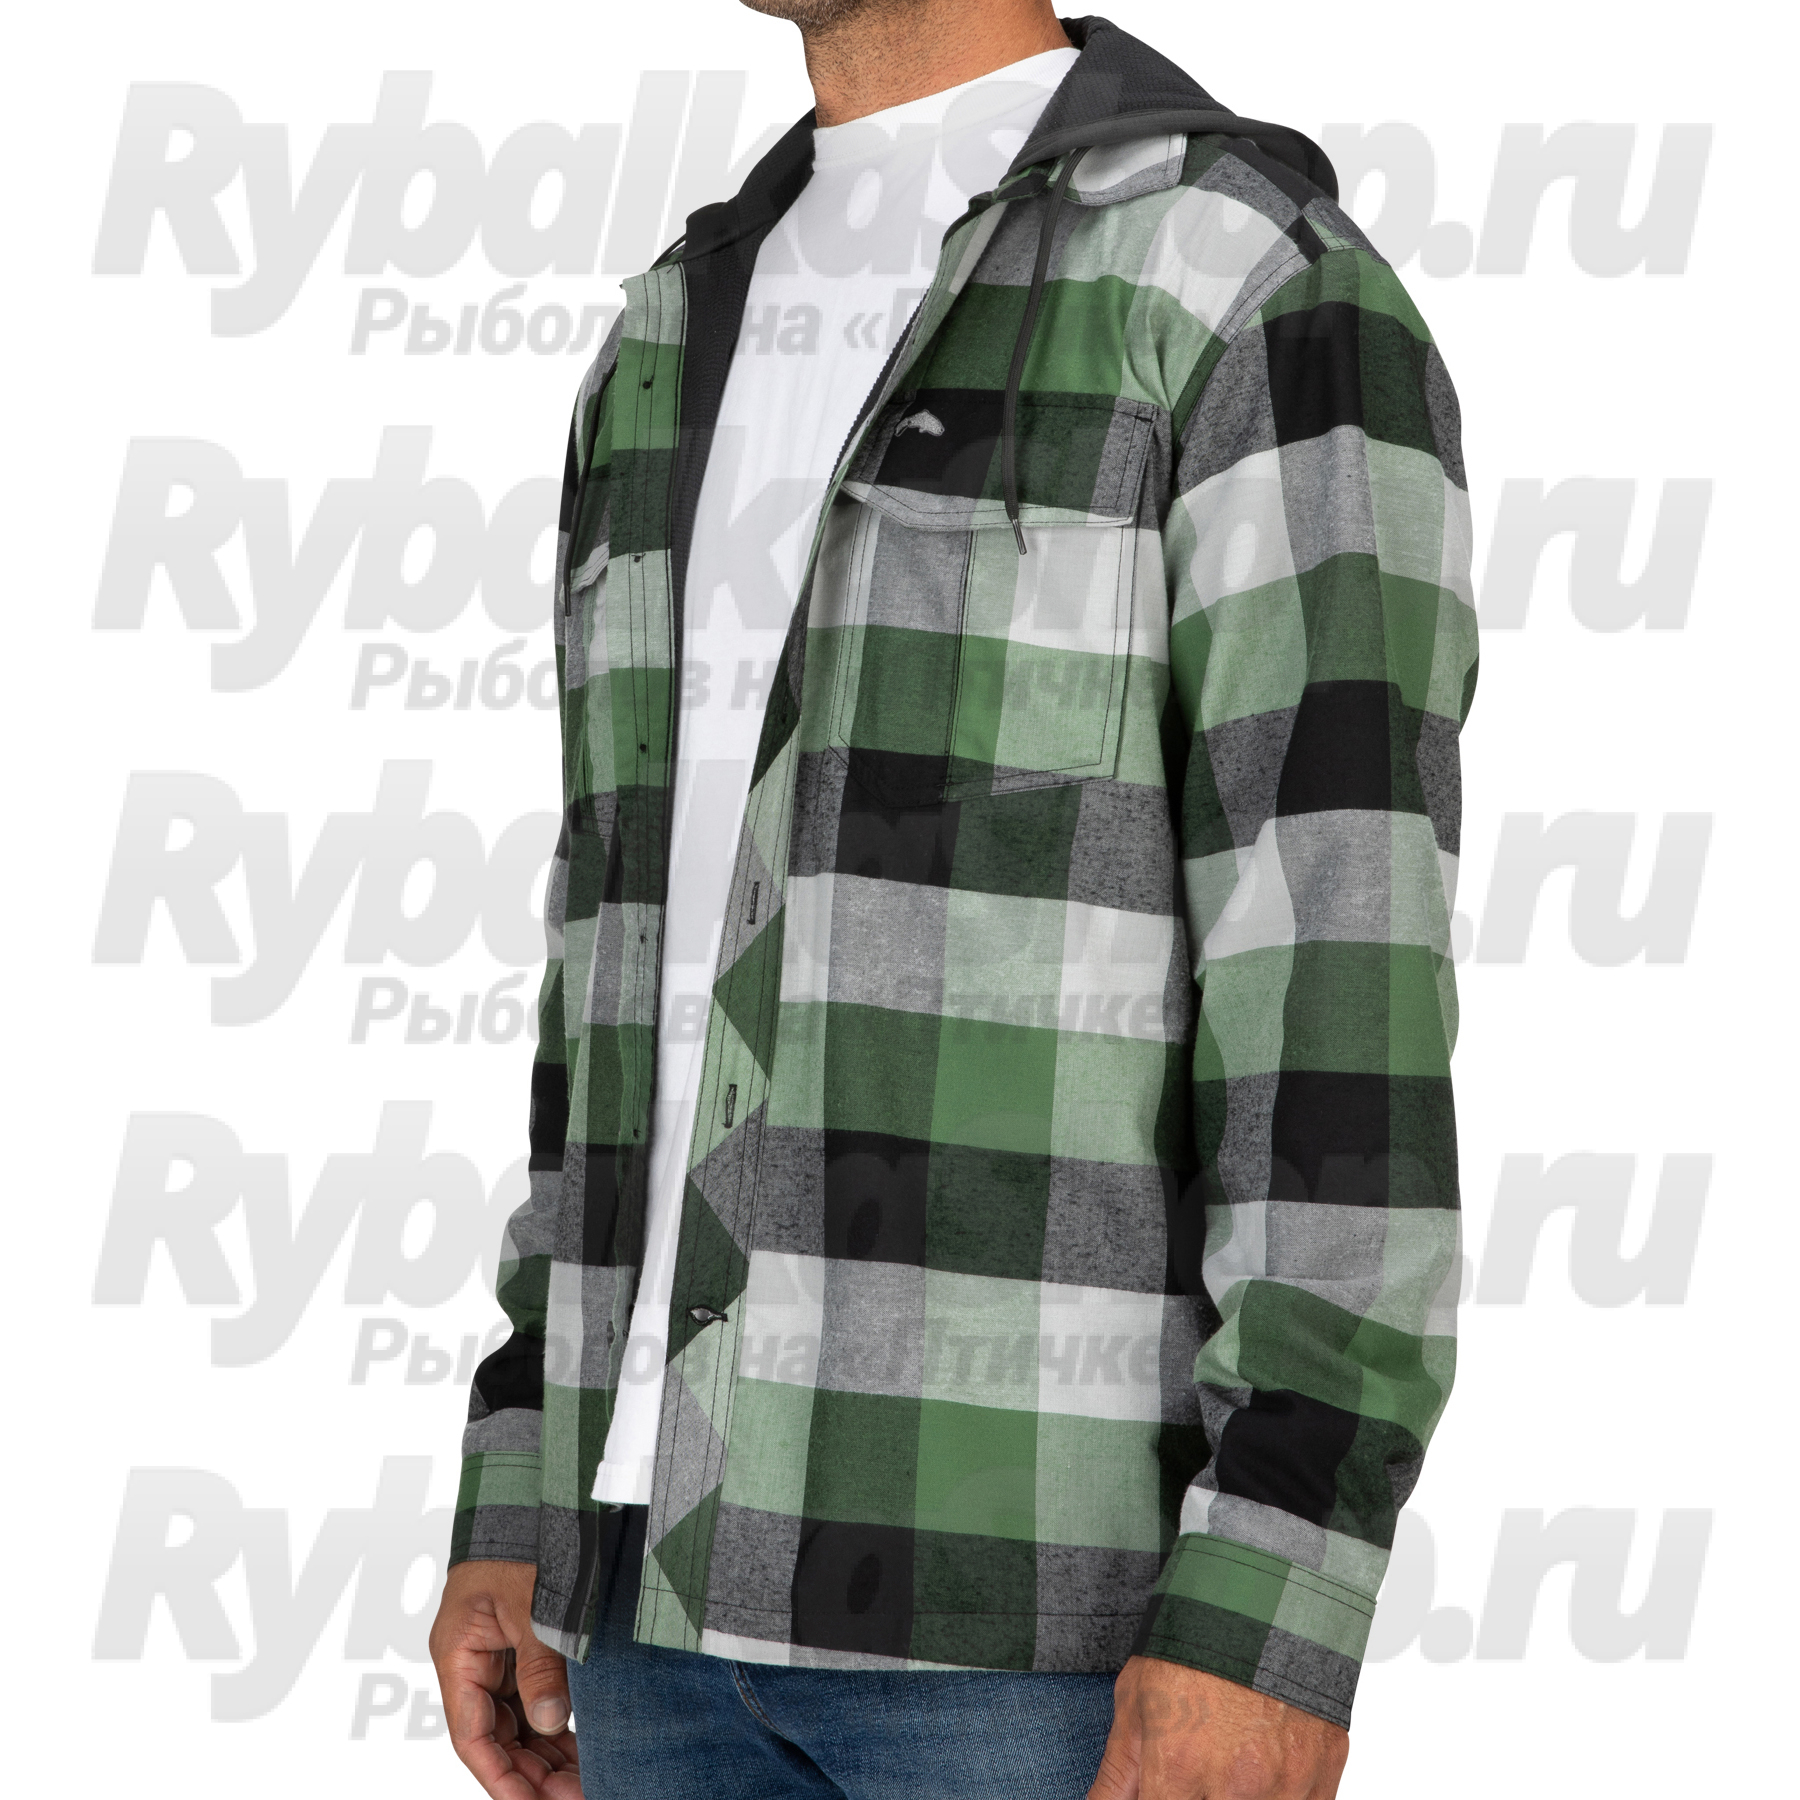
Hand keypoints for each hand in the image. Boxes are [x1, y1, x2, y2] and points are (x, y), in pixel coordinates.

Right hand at [429, 1559, 581, 1799]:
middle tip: (576, 1797)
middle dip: (532, 1774)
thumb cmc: (521, 1539)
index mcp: (458, 1654)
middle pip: (497, 1737)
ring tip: (586, 1783)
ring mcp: (498, 1657)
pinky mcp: (523, 1647)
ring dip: (548, 1755)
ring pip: (519, 1724)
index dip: (498, 1777)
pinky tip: (585, 1747)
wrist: (529, 1496)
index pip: (472, 1736)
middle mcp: (473, 1663)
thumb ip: (540, 1663)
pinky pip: (536, 1698)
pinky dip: (558, 1724)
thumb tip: (551, 1721)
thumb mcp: (531, 1604)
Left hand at [1088, 1655, 1348, 1798]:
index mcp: (1179, 1767)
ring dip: (1242, 1795)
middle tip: (1197, 1773)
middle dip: (1199, 1795)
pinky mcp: (1323, 1775)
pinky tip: (1266, 1768)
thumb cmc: (1195, 1644)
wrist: (1264, 1595)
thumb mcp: (1135, 1701)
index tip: (1166, 1788)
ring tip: (1231, 1758)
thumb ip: (1117, 1777)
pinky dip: (1281, 1796)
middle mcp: (1235, 1785)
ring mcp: (1286, 1784)